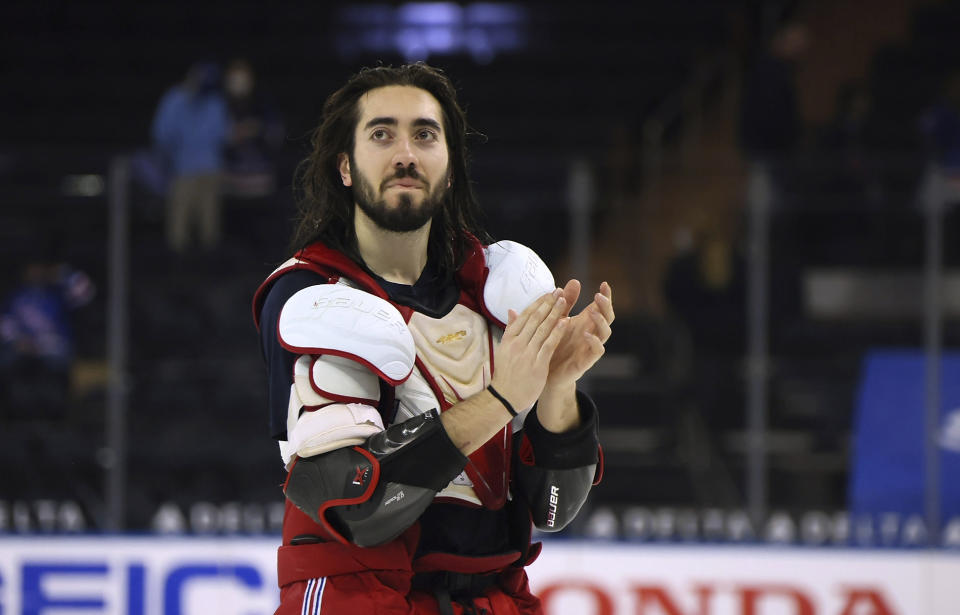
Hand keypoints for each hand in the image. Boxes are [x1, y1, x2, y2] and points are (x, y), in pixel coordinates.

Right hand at [490, 289, 567, 410]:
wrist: (505, 397)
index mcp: (509, 338)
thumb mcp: (504, 349)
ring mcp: (527, 353)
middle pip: (534, 319)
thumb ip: (511, 330)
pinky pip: (549, 344)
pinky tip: (565, 321)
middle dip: (548, 303)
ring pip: (542, 329)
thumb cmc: (506, 374)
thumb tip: (511, 311)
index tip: (548, 293)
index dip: (538, 303)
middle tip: (558, 291)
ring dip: (554, 313)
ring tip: (564, 301)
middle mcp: (517, 343)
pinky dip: (557, 332)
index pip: (525, 316)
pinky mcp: (537, 364)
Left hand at [545, 280, 613, 387]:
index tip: (605, 283)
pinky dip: (594, 342)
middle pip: (608, 317)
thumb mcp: (558, 319)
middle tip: (599, 295)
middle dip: (606, 306)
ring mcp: (590, 346)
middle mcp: (591, 332)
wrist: (544, 372)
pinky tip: (586, 334)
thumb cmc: (553, 344)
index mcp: (586, 322)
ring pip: (605, 333)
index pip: (601, 306)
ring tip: (593, 311)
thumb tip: (574, 281)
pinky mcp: (586, 361)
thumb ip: (566, 302)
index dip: (606, 296)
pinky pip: (597, 351)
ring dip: (601, 321)